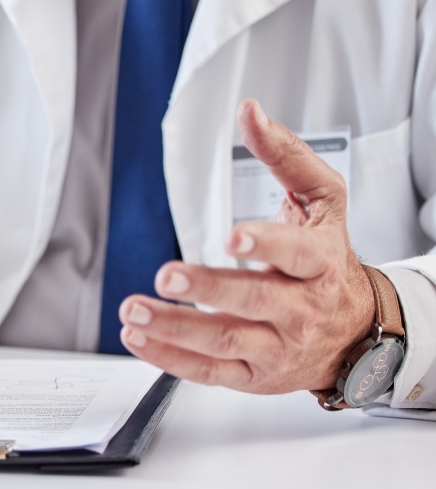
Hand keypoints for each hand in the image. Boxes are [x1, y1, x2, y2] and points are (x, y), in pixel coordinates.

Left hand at [118, 99, 375, 393]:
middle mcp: (299, 309)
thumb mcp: (323, 202)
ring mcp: (274, 347)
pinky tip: (138, 337)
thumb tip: (249, 113)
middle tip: (166, 276)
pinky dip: (168, 358)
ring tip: (135, 309)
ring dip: (173, 328)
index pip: (295, 255)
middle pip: (252, 302)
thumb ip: (286, 156)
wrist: (353, 333)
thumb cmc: (329, 262)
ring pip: (223, 341)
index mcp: (319, 263)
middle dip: (206, 289)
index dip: (264, 246)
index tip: (233, 237)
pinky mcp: (252, 375)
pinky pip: (207, 372)